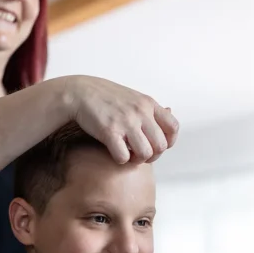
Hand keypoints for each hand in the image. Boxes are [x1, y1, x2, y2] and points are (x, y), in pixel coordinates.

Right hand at [64, 76, 179, 163]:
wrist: (80, 92)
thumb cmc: (106, 97)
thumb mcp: (134, 97)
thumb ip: (151, 108)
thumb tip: (170, 111)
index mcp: (148, 104)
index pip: (173, 127)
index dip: (169, 142)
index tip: (157, 145)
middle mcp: (140, 112)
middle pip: (161, 146)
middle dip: (153, 155)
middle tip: (141, 154)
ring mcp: (126, 122)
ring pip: (145, 154)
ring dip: (138, 160)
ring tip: (129, 154)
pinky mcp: (110, 132)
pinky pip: (124, 157)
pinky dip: (121, 160)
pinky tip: (115, 152)